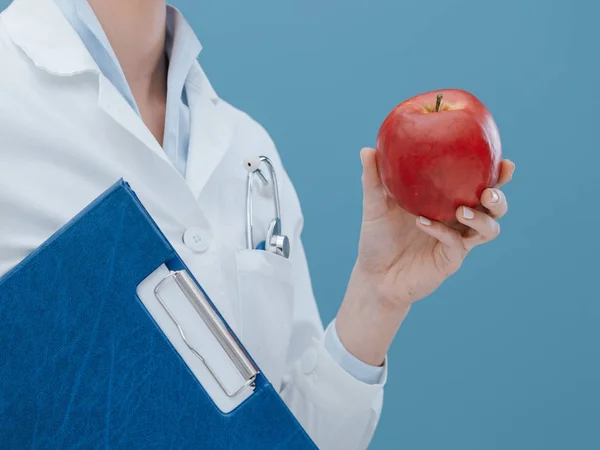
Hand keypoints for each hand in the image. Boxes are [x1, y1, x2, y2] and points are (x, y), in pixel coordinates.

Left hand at [336, 147, 514, 365]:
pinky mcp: (449, 261)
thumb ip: (373, 180)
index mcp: (447, 201)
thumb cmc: (377, 238)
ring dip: (481, 218)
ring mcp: (456, 242)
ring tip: (462, 209)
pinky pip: (456, 244)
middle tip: (487, 191)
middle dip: (498, 198)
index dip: (497, 175)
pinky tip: (422, 222)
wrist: (374, 276)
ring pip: (488, 229)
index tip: (505, 163)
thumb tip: (367, 149)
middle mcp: (457, 220)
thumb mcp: (374, 206)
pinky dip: (443, 231)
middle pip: (494, 208)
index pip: (478, 184)